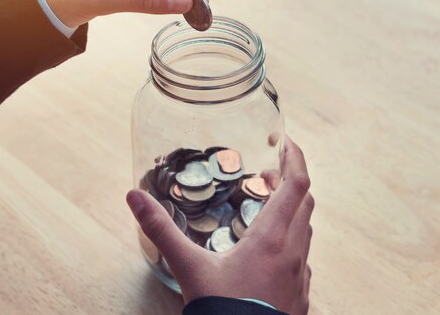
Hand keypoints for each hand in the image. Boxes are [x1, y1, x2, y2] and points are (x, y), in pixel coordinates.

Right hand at [126, 136, 313, 314]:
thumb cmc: (220, 312)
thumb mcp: (187, 268)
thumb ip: (160, 230)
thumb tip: (134, 196)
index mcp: (272, 239)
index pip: (297, 184)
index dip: (295, 156)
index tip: (284, 141)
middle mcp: (293, 253)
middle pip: (305, 202)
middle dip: (289, 179)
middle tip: (265, 173)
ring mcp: (300, 276)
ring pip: (305, 229)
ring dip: (291, 209)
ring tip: (265, 205)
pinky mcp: (300, 296)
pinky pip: (302, 256)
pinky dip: (291, 238)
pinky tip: (271, 249)